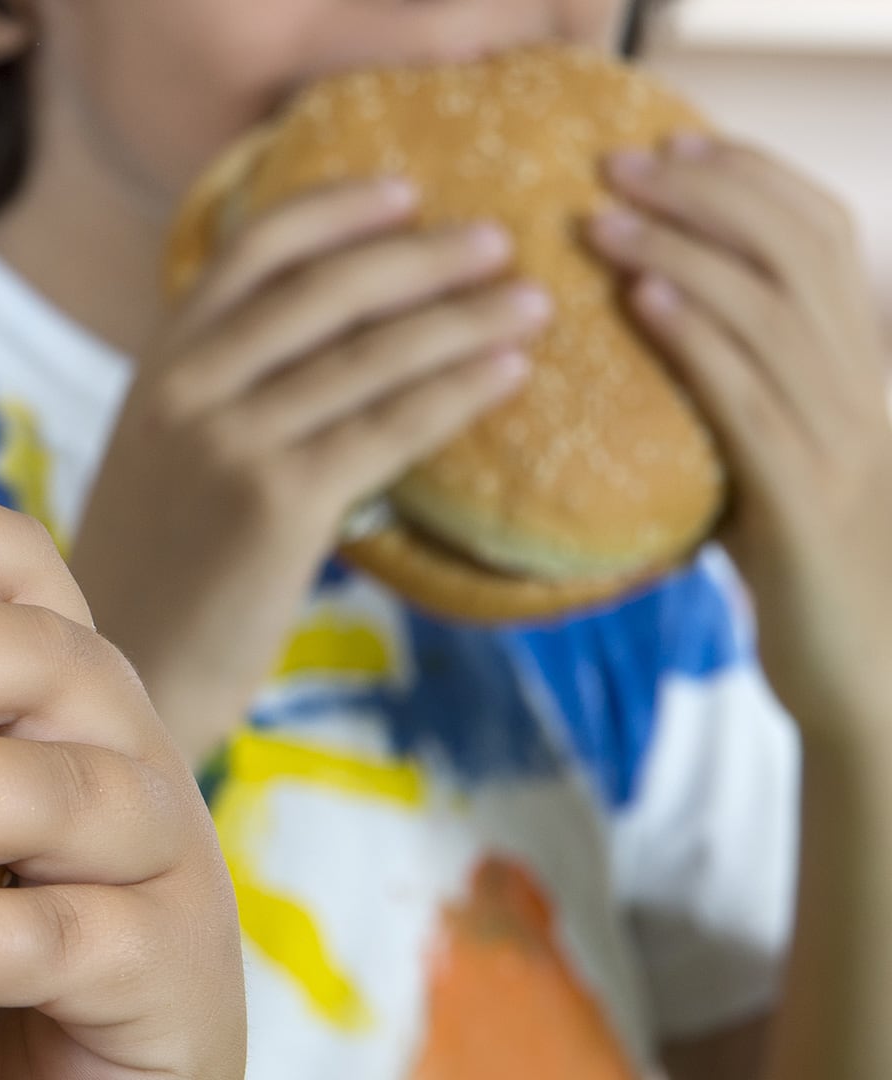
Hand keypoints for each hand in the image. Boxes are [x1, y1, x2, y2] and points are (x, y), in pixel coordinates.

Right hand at [72, 178, 543, 763]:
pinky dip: (456, 393)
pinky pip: (388, 428)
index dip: (335, 210)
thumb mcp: (162, 459)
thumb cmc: (159, 574)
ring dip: (463, 319)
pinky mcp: (277, 504)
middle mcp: (187, 389)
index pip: (252, 250)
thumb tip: (332, 349)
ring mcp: (229, 442)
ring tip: (532, 302)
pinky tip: (508, 375)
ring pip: (369, 356)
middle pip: (325, 289)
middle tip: (500, 241)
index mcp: (159, 367)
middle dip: (422, 256)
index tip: (406, 191)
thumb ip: (219, 393)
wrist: (128, 673)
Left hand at [592, 135, 891, 726]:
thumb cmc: (812, 571)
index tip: (670, 145)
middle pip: (795, 251)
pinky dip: (696, 339)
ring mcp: (843, 441)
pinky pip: (749, 399)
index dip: (749, 178)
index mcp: (865, 366)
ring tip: (601, 220)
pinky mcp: (804, 501)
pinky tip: (642, 300)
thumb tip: (660, 332)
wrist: (871, 681)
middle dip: (702, 194)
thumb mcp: (783, 462)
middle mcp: (867, 386)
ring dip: (680, 252)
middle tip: (613, 164)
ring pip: (768, 313)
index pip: (825, 235)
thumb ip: (746, 394)